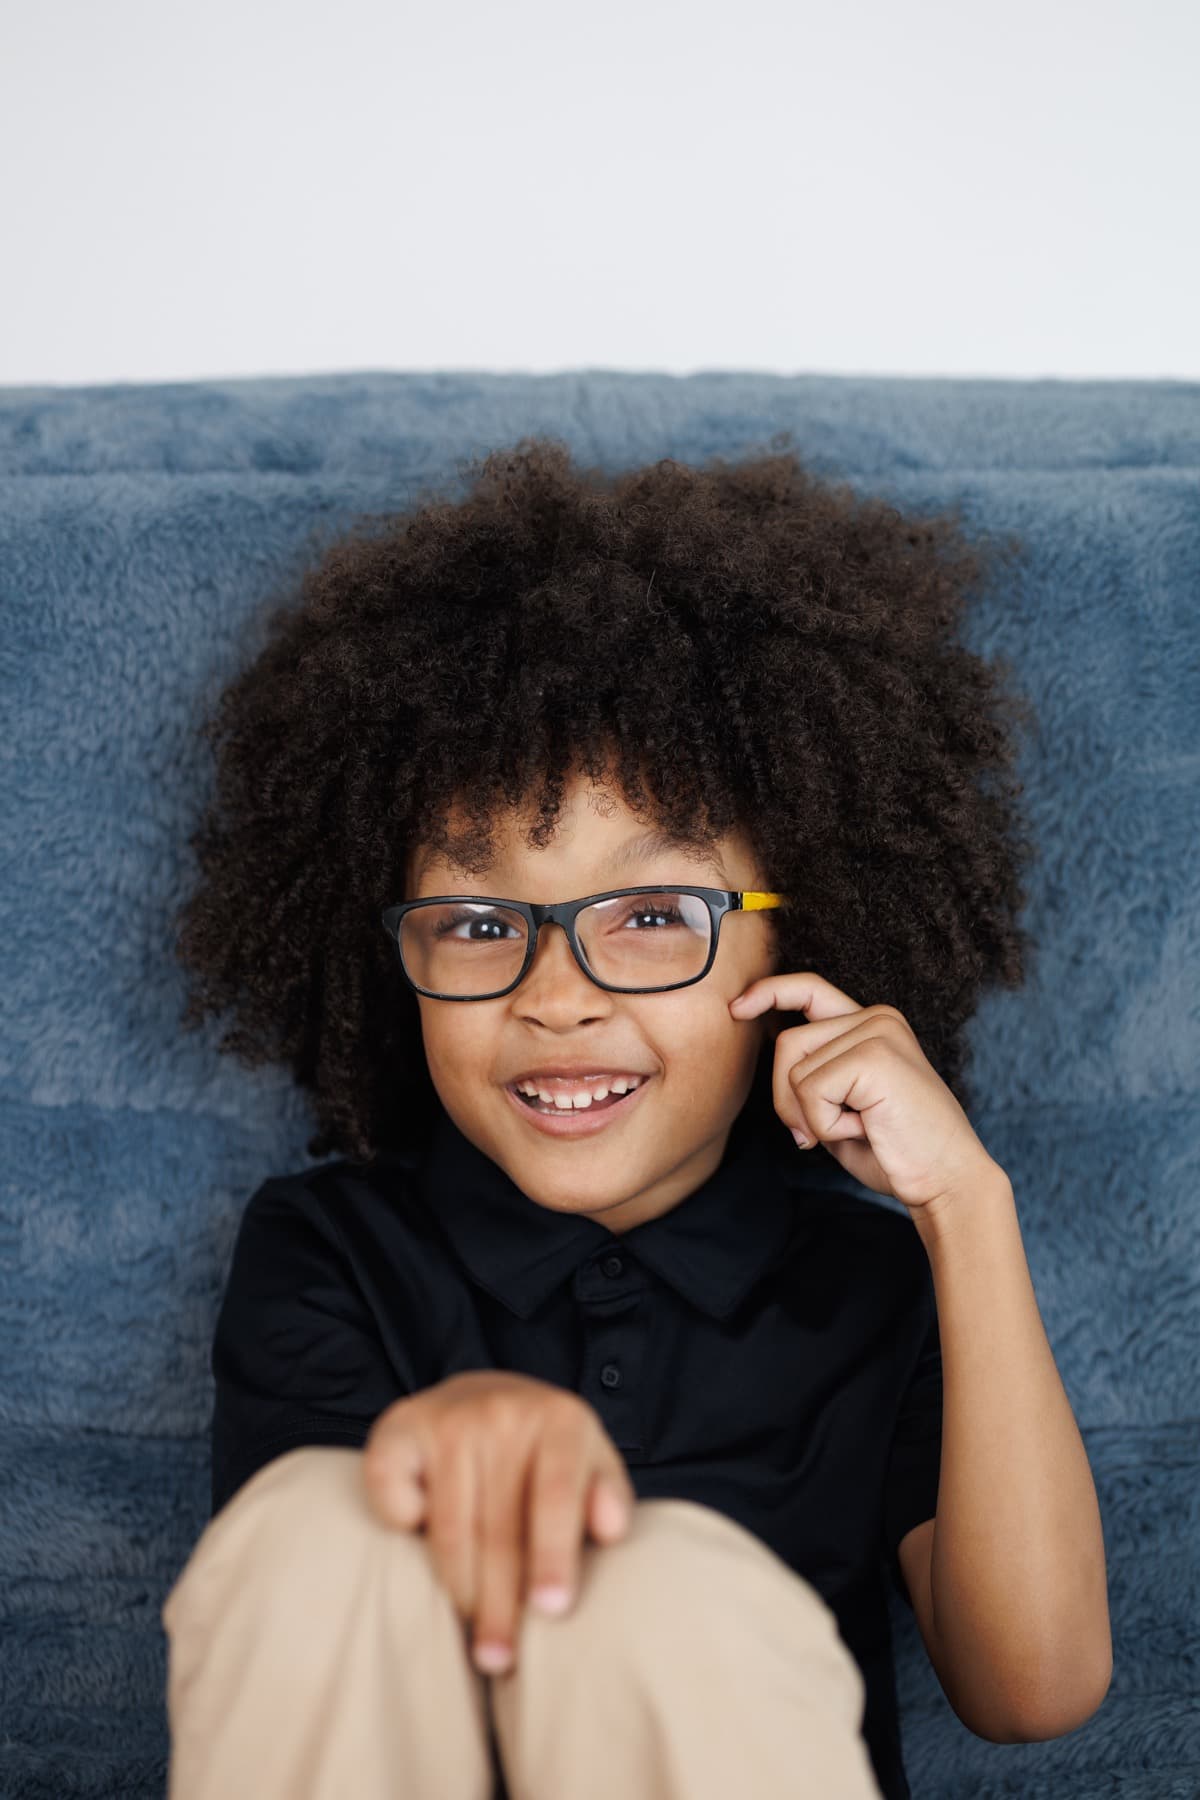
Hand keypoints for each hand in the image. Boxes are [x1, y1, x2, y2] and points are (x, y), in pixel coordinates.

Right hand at [361, 1370, 635, 1673]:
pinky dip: (401, 1527)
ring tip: (472, 1633)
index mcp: (560, 1418)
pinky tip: (419, 1545)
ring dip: (460, 1590)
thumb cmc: (545, 1451)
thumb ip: (609, 1494)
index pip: (556, 1495)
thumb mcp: (591, 1460)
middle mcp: (502, 1413)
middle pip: (499, 1527)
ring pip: (450, 1528)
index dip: (554, 1555)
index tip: (551, 1610)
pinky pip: (394, 1498)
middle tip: (500, 1659)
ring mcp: (447, 1419)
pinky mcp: (397, 1427)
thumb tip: (610, 1530)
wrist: (483, 1392)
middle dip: (500, 1603)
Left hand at [730, 969, 1003, 1219]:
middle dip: (786, 1099)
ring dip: (811, 1116)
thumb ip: (811, 1079)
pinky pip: (810, 1091)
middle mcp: (877, 1017)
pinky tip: (866, 1130)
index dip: (770, 993)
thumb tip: (773, 1067)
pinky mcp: (874, 1056)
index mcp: (873, 1024)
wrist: (947, 1181)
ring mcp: (878, 1031)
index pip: (811, 990)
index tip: (737, 1008)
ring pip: (795, 1069)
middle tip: (816, 1136)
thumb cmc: (895, 1152)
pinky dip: (826, 1125)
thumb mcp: (841, 1108)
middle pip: (789, 1043)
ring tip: (857, 1129)